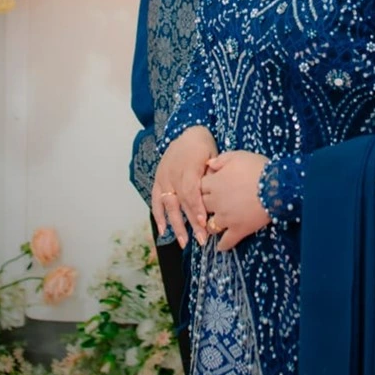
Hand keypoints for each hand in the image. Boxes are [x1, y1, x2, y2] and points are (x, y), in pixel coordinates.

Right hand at [152, 126, 216, 247]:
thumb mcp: (213, 154)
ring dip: (176, 224)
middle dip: (191, 223)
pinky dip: (158, 216)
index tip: (204, 222)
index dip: (197, 207)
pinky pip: (156, 200)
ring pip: (169, 205)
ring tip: (183, 242)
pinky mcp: (158, 181)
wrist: (188, 133)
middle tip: (201, 240)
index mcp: (188, 167)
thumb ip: (213, 173)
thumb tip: (217, 190)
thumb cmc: (204, 146)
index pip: (191, 191)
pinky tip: (164, 231)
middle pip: (182, 202)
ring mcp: (164, 178)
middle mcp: (173, 174)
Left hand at [200, 150, 270, 251]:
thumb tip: (208, 164)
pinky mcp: (238, 230)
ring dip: (211, 225)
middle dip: (205, 205)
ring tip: (215, 225)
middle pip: (202, 206)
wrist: (276, 186)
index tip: (210, 186)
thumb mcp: (238, 156)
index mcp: (215, 183)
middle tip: (212, 205)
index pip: (200, 186)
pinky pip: (226, 242)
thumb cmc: (257, 168)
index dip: (204, 186)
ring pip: (210, 226)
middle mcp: (216, 202)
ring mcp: (226, 218)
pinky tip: (222, 246)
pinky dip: (223, 245)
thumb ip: (220, 159)